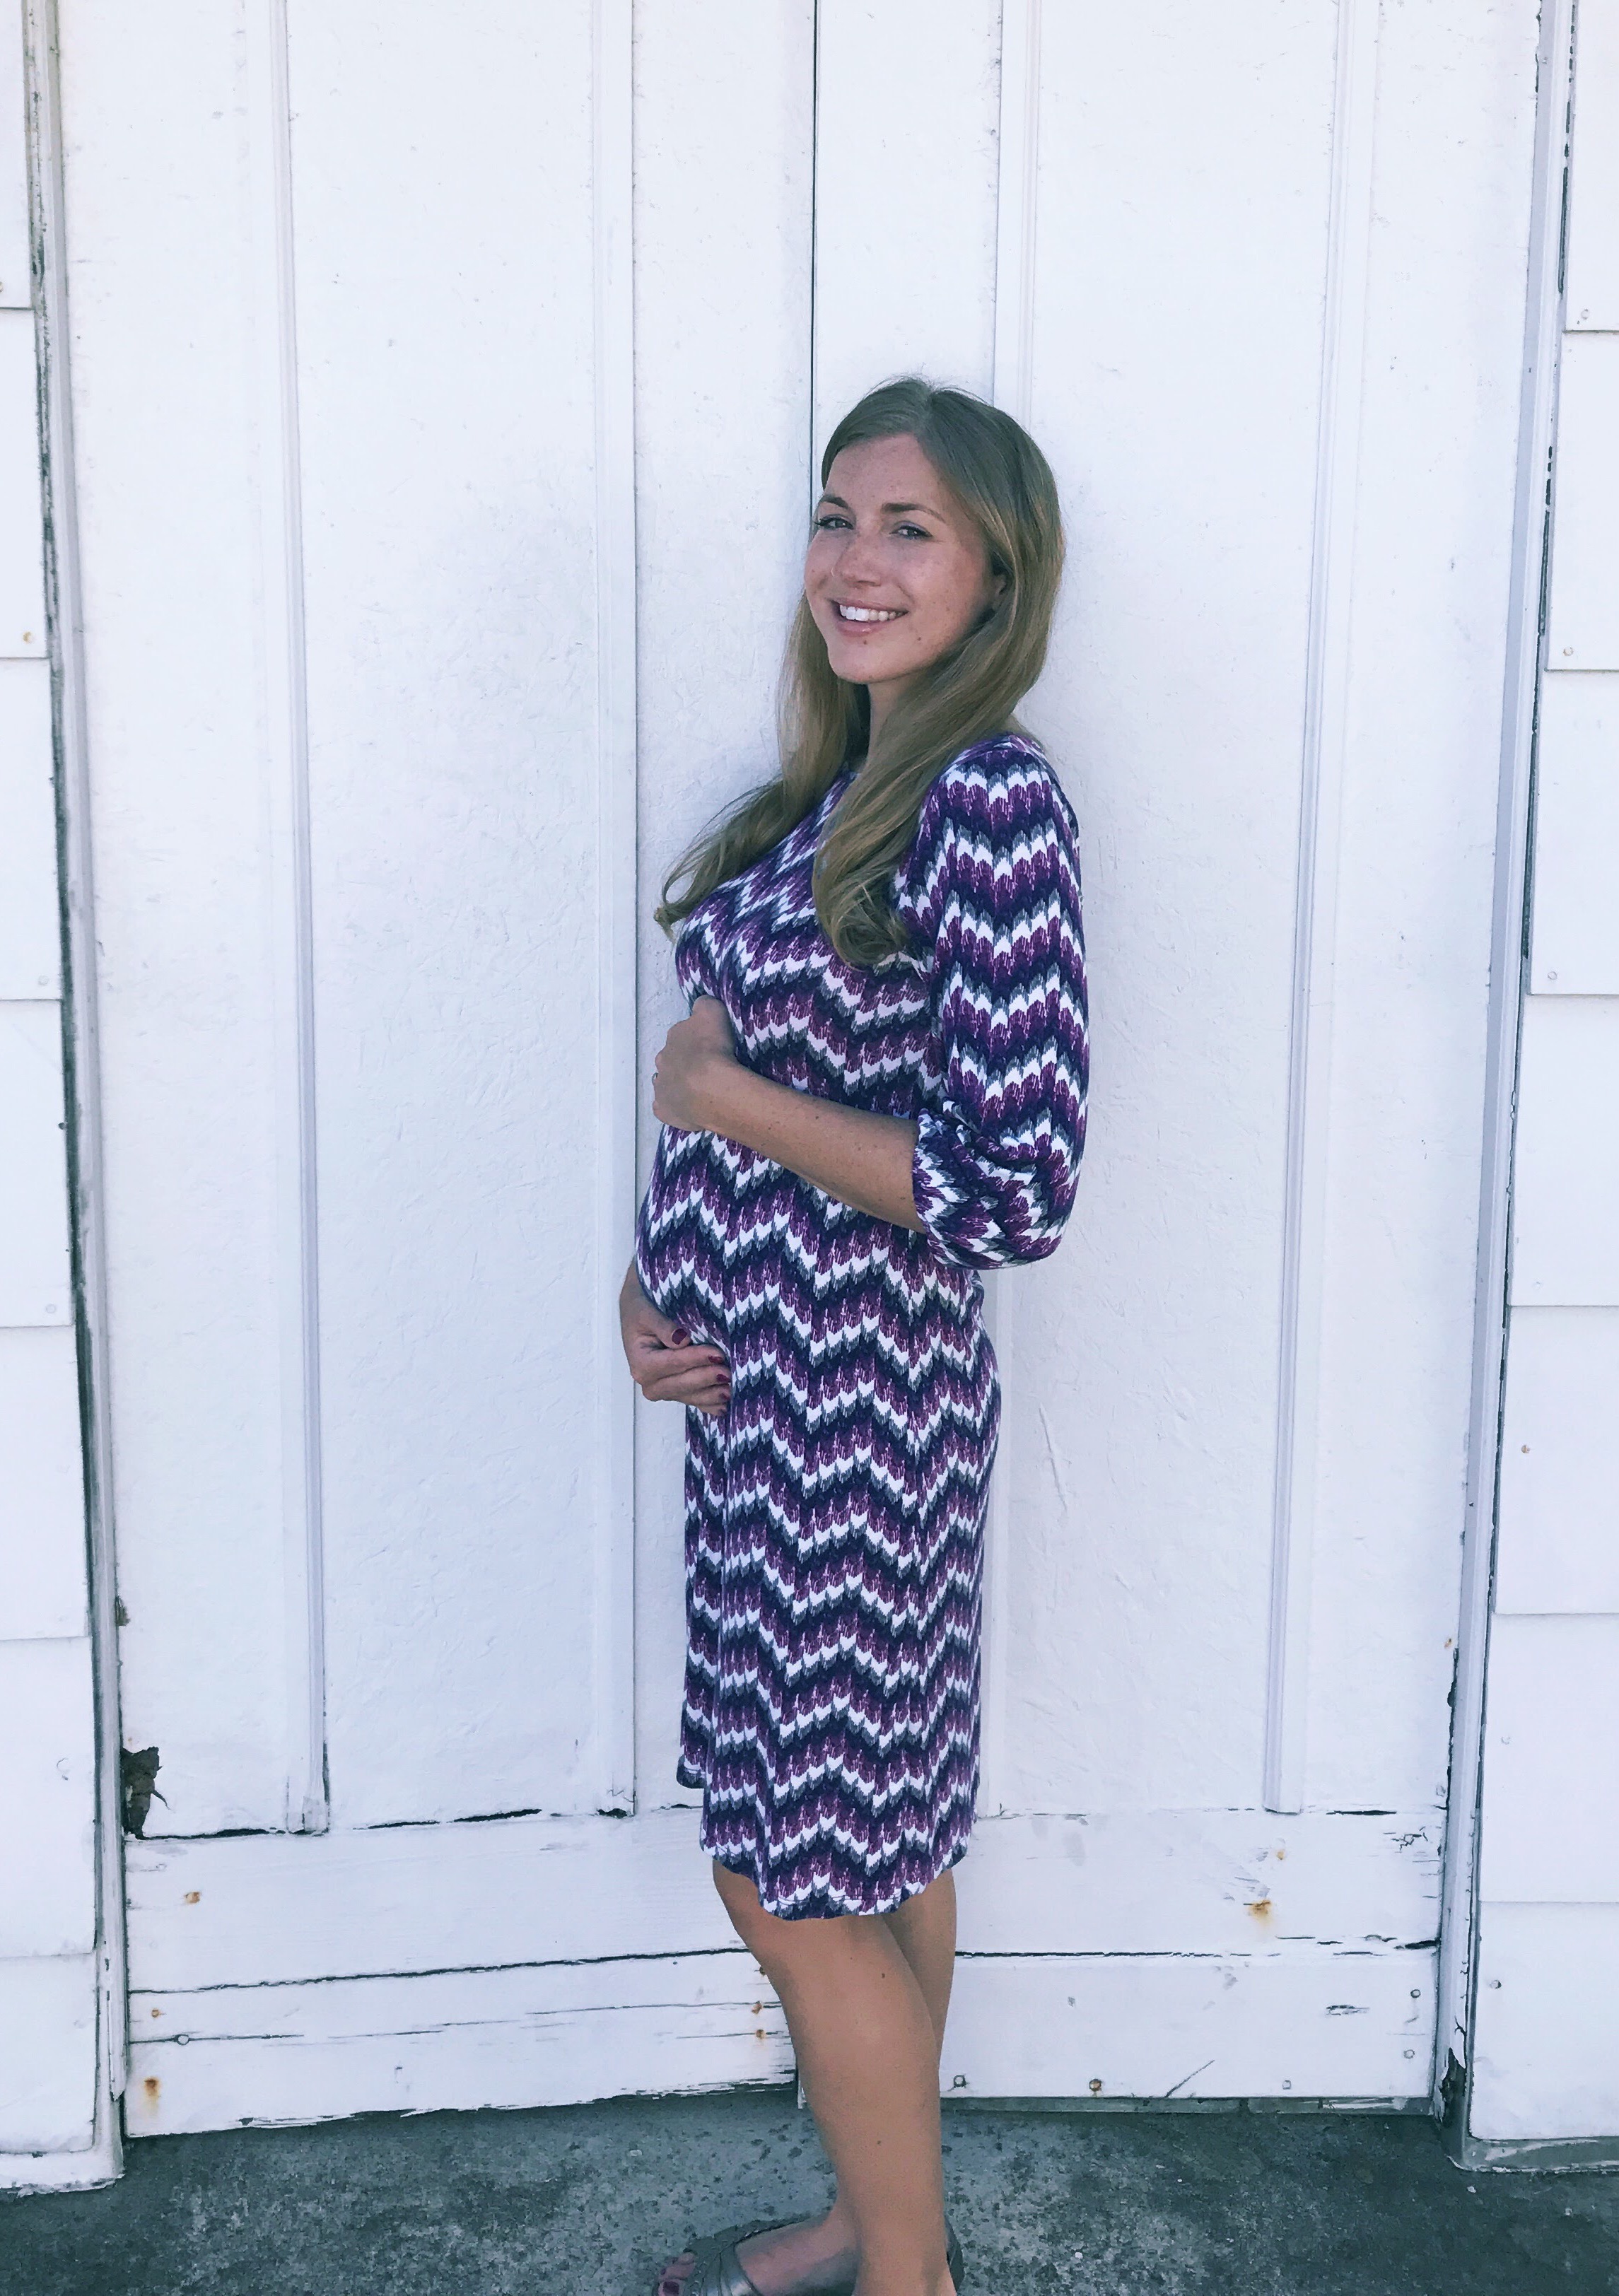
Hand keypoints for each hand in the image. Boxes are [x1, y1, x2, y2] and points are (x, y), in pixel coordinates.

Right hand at [619, 1262, 730, 1415]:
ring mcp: (663, 1391)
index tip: (717, 1354)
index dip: (696, 1359)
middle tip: (729, 1372)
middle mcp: (650, 1383)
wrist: (639, 1320)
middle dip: (706, 1378)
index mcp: (641, 1364)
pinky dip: (710, 1404)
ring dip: (711, 1394)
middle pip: (682, 1384)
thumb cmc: (642, 1314)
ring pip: (691, 1396)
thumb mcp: (645, 1313)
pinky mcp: (675, 1393)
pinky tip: (725, 1406)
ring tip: (732, 1389)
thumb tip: (681, 1339)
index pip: (673, 1362)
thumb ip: (662, 1326)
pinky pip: (694, 1402)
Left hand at [652, 996, 737, 1132]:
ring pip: (667, 1082)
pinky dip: (675, 1107)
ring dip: (679, 1083)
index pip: (683, 1034)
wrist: (712, 1088)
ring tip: (700, 1089)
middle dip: (685, 1062)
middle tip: (707, 1069)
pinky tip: (689, 1108)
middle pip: (672, 1058)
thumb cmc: (713, 1048)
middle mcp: (662, 1060)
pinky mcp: (664, 1110)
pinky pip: (665, 1107)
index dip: (697, 1040)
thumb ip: (704, 1005)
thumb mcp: (713, 1011)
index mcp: (673, 1037)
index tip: (711, 1046)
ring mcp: (660, 1087)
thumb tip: (700, 1006)